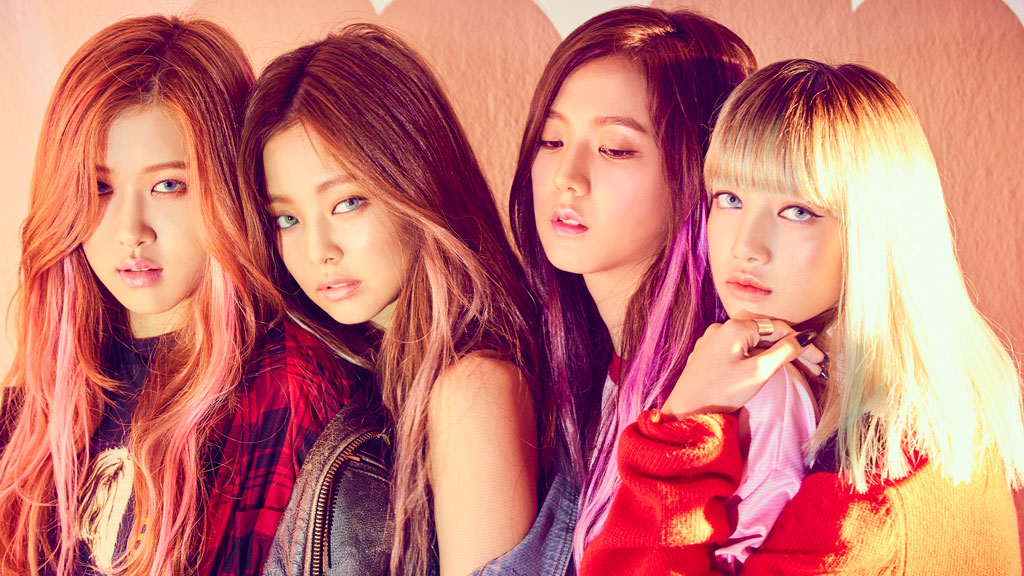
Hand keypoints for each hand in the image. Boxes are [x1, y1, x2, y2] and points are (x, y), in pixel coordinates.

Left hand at [661, 318, 822, 418]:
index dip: (802, 344)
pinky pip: (740, 348)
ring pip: (753, 341)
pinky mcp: (710, 353)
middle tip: (814, 367)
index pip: (778, 328)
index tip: (820, 360)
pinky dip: (758, 355)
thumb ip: (784, 352)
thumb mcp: (758, 372)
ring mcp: (714, 339)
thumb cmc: (721, 393)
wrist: (685, 410)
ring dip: (776, 352)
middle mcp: (723, 327)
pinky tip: (770, 365)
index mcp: (735, 327)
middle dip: (791, 347)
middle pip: (766, 332)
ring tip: (798, 368)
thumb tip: (804, 337)